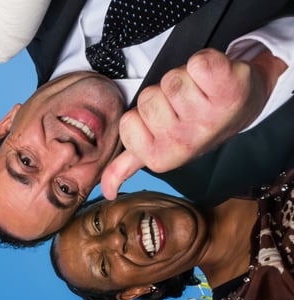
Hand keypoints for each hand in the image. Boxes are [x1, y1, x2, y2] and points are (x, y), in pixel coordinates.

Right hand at [101, 48, 276, 198]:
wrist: (240, 107)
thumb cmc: (194, 125)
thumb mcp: (158, 149)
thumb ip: (126, 167)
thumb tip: (104, 192)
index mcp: (160, 158)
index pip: (128, 121)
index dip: (143, 115)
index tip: (164, 121)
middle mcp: (184, 142)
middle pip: (148, 98)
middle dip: (162, 95)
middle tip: (184, 105)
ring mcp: (208, 116)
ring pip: (172, 78)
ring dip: (184, 78)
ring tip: (200, 92)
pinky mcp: (229, 88)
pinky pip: (199, 62)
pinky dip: (206, 61)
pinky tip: (215, 78)